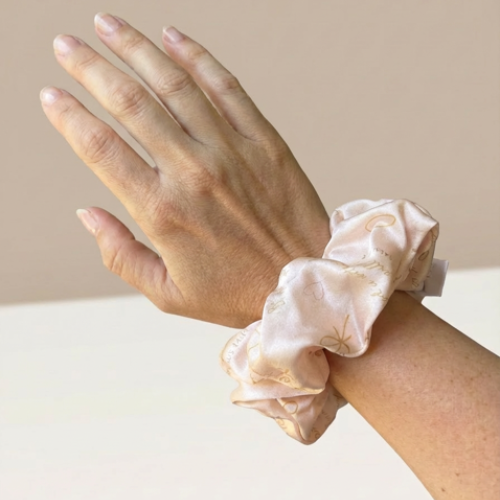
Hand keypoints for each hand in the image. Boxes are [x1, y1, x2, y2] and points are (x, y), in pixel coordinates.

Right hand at [41, 13, 330, 327]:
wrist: (306, 282)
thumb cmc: (237, 294)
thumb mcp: (167, 293)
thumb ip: (119, 255)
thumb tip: (85, 212)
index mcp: (162, 211)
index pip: (100, 149)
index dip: (69, 117)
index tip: (51, 95)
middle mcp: (192, 172)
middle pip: (129, 103)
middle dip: (91, 67)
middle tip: (67, 44)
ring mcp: (232, 152)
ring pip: (174, 84)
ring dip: (135, 48)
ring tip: (108, 25)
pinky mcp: (265, 142)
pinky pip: (226, 87)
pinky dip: (197, 57)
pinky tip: (173, 37)